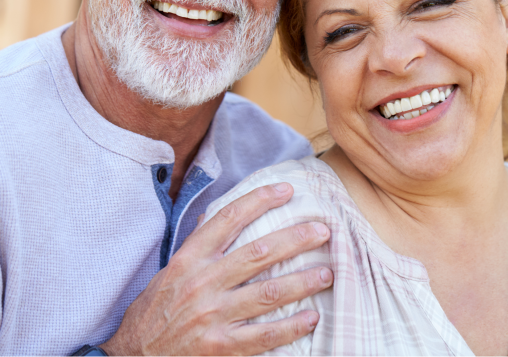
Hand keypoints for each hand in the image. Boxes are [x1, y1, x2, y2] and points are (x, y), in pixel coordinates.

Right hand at [101, 183, 332, 354]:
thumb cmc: (155, 310)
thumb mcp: (170, 270)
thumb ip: (199, 245)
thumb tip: (221, 214)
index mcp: (189, 259)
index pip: (228, 219)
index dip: (260, 200)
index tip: (287, 190)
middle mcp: (202, 283)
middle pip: (258, 253)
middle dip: (296, 240)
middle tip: (323, 231)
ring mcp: (212, 316)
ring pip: (268, 293)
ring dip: (303, 282)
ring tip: (328, 273)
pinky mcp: (219, 347)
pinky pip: (263, 336)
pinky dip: (290, 327)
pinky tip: (311, 318)